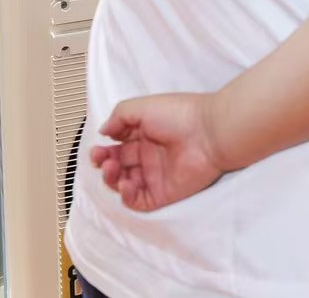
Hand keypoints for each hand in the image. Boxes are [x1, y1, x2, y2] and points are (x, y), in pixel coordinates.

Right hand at [90, 93, 224, 211]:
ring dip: (112, 179)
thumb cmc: (180, 115)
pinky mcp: (164, 193)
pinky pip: (139, 200)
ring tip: (112, 168)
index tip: (98, 149)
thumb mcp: (142, 107)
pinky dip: (127, 195)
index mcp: (146, 135)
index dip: (104, 150)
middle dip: (105, 164)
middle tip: (102, 159)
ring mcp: (157, 175)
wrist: (210, 132)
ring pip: (124, 185)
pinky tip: (126, 183)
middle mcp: (151, 156)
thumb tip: (103, 131)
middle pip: (119, 166)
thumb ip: (119, 116)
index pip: (118, 147)